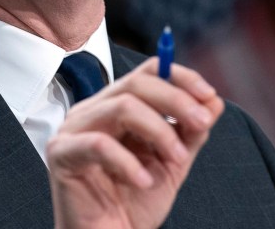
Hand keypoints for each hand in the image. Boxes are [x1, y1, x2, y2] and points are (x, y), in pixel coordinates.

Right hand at [47, 58, 223, 227]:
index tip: (208, 94)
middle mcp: (92, 111)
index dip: (179, 76)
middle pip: (135, 83)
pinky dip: (128, 163)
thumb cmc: (133, 202)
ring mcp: (73, 129)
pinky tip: (144, 182)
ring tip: (175, 160)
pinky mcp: (61, 154)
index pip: (146, 72)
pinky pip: (99, 145)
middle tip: (202, 123)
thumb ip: (189, 132)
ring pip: (121, 107)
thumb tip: (212, 101)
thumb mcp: (171, 163)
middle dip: (176, 101)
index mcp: (114, 106)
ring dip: (158, 131)